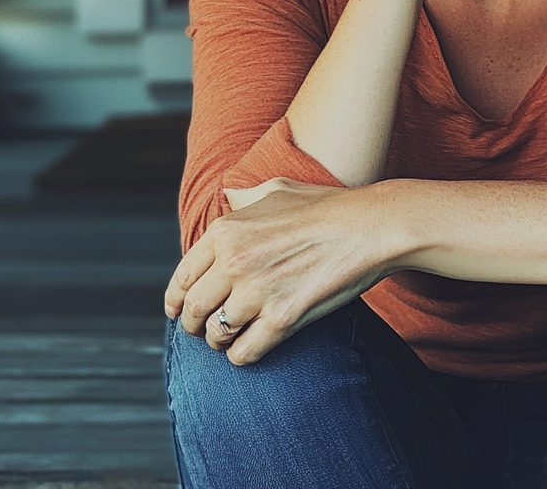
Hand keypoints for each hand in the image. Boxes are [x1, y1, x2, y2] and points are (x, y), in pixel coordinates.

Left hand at [163, 179, 396, 363]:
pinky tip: (253, 347)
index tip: (179, 311)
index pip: (182, 277)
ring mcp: (258, 291)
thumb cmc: (327, 206)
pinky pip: (243, 353)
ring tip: (232, 339)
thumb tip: (225, 197)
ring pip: (216, 335)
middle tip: (207, 329)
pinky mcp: (283, 318)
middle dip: (196, 325)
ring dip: (220, 342)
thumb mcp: (277, 190)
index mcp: (227, 230)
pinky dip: (243, 356)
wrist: (371, 226)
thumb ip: (244, 198)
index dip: (176, 300)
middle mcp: (235, 261)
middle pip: (194, 310)